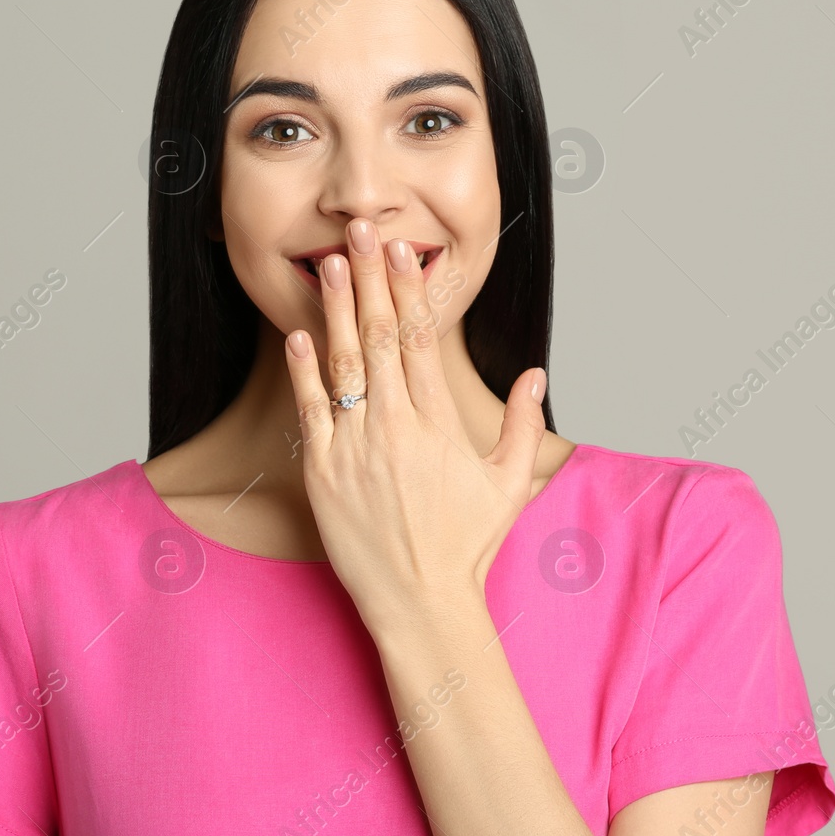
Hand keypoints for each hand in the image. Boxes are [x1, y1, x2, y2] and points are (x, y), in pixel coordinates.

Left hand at [282, 217, 547, 638]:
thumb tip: (536, 375)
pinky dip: (304, 371)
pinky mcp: (322, 473)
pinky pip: (310, 411)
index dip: (409, 291)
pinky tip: (298, 334)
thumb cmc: (466, 546)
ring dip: (335, 310)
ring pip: (343, 364)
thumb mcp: (507, 484)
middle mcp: (395, 426)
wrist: (421, 603)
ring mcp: (355, 448)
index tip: (402, 253)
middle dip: (369, 280)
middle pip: (379, 337)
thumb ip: (521, 425)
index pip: (421, 340)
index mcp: (438, 423)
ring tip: (329, 264)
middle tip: (361, 232)